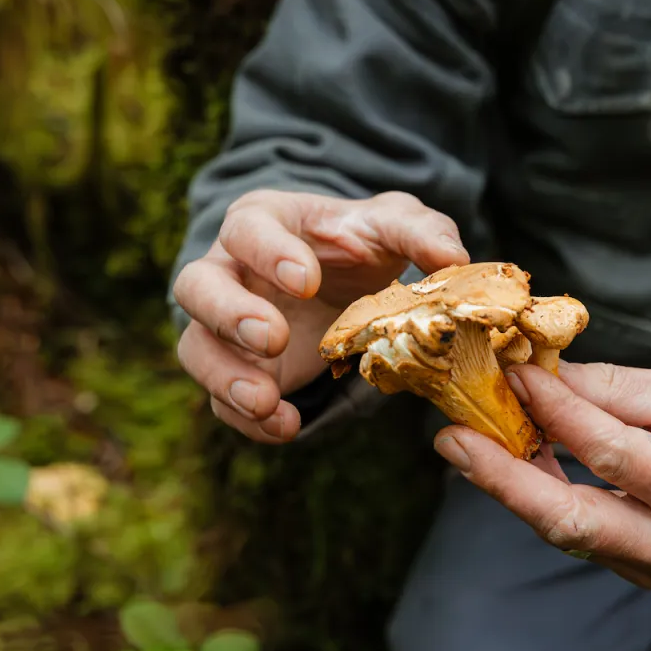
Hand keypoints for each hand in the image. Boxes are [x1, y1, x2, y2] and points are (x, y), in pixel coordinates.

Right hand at [173, 189, 468, 442]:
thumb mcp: (394, 226)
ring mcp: (223, 326)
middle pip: (196, 287)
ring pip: (196, 349)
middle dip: (229, 314)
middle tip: (274, 338)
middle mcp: (228, 271)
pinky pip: (221, 398)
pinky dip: (247, 419)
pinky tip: (283, 428)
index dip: (270, 253)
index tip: (307, 281)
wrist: (343, 280)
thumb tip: (453, 257)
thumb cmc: (360, 244)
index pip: (247, 229)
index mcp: (263, 223)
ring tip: (266, 401)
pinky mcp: (236, 370)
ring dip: (226, 377)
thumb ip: (420, 232)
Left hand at [434, 362, 650, 588]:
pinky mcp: (634, 570)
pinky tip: (506, 458)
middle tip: (450, 438)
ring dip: (509, 484)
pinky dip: (536, 493)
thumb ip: (613, 391)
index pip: (611, 454)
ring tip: (464, 440)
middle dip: (502, 478)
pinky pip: (573, 531)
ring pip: (563, 530)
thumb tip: (538, 380)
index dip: (556, 413)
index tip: (511, 372)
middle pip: (570, 519)